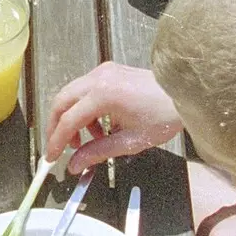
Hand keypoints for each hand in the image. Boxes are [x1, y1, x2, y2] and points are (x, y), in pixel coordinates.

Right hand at [45, 63, 182, 171]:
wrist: (183, 94)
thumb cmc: (163, 116)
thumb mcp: (130, 142)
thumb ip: (98, 153)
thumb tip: (76, 165)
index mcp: (103, 95)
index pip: (68, 120)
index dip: (57, 141)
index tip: (52, 157)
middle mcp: (98, 78)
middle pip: (61, 101)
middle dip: (56, 126)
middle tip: (59, 147)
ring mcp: (102, 71)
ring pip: (71, 94)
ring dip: (72, 117)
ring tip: (89, 140)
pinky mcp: (108, 71)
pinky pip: (85, 89)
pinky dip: (84, 108)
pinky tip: (101, 126)